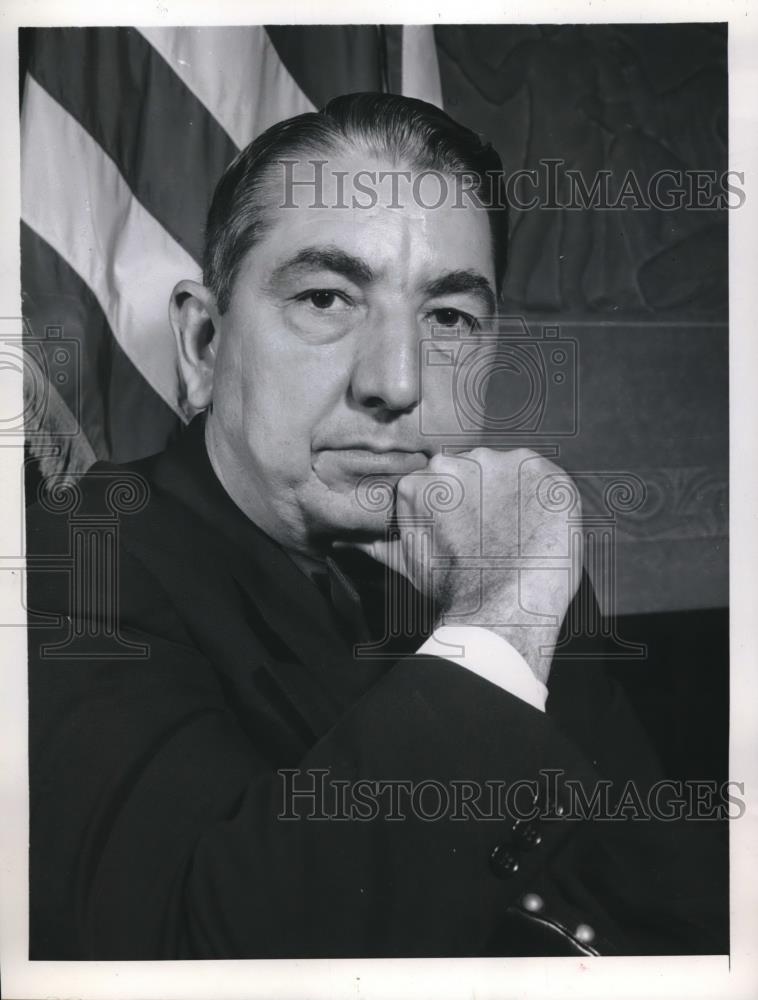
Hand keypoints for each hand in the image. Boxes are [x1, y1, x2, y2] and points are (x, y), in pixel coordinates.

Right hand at [349, 448, 582, 684]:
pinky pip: (541, 475)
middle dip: (482, 495)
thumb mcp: (404, 563)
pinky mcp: (536, 467)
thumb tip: (341, 540)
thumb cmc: (453, 589)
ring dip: (512, 494)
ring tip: (517, 532)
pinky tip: (537, 524)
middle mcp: (454, 461)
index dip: (458, 506)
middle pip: (472, 471)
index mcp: (418, 480)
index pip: (442, 481)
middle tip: (492, 533)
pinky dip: (542, 496)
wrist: (503, 606)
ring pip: (505, 470)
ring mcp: (497, 460)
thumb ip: (375, 541)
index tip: (467, 529)